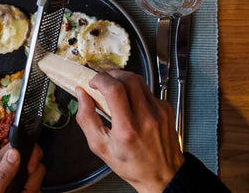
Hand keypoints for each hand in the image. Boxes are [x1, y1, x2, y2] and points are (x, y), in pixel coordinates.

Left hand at [0, 144, 44, 192]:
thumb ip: (1, 174)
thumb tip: (14, 152)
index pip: (16, 145)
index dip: (29, 154)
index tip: (30, 168)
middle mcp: (4, 169)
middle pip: (31, 159)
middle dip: (33, 175)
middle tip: (24, 189)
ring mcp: (13, 179)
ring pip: (35, 173)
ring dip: (33, 187)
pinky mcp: (20, 187)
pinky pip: (35, 185)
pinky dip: (32, 191)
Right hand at [76, 70, 182, 192]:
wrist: (162, 173)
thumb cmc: (131, 164)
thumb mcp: (101, 148)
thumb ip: (87, 119)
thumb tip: (81, 95)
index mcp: (128, 129)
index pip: (115, 90)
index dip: (101, 79)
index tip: (93, 82)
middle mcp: (146, 117)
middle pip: (129, 79)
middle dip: (112, 75)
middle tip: (102, 81)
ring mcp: (159, 111)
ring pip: (140, 81)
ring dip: (124, 79)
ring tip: (114, 87)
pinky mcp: (166, 108)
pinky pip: (148, 91)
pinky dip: (136, 91)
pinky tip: (131, 102)